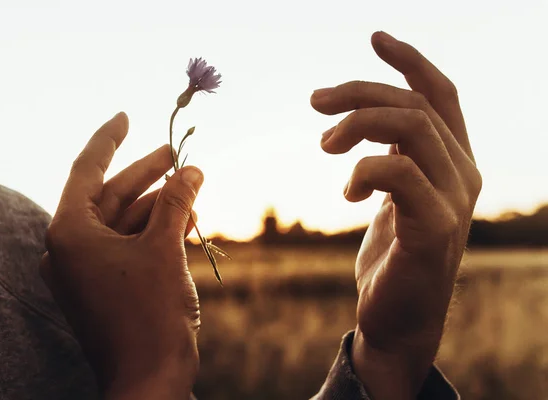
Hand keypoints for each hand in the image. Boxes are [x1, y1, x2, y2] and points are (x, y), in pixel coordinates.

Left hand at [39, 112, 201, 399]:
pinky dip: (156, 230)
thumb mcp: (164, 247)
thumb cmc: (150, 313)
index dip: (108, 139)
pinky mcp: (106, 284)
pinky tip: (186, 219)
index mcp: (69, 233)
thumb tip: (191, 169)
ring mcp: (87, 269)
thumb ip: (175, 201)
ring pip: (125, 221)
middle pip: (110, 195)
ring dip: (159, 205)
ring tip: (192, 187)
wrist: (150, 378)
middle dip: (146, 174)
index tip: (126, 115)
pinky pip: (130, 244)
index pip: (87, 170)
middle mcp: (71, 248)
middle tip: (175, 153)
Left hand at [311, 32, 481, 398]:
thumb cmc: (391, 254)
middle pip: (415, 103)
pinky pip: (401, 174)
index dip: (409, 61)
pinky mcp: (436, 228)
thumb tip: (364, 117)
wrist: (398, 317)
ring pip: (413, 127)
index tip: (374, 37)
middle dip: (359, 92)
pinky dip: (365, 171)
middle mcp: (463, 173)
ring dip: (359, 123)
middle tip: (315, 103)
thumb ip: (393, 156)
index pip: (439, 95)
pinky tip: (348, 193)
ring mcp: (454, 200)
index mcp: (452, 161)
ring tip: (324, 144)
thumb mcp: (391, 195)